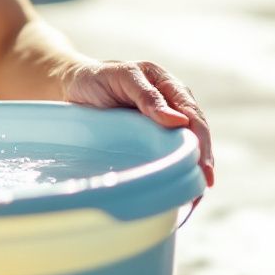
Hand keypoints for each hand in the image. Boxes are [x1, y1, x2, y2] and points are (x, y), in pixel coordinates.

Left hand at [62, 60, 214, 187]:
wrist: (71, 86)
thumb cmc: (95, 78)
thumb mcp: (120, 78)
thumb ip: (147, 96)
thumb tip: (179, 122)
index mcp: (168, 86)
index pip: (193, 114)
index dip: (201, 140)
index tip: (203, 166)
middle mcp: (172, 105)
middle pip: (196, 135)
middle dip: (202, 160)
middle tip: (203, 186)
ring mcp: (162, 124)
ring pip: (186, 148)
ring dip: (192, 170)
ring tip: (194, 197)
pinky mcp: (151, 140)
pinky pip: (168, 155)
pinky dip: (176, 171)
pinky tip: (179, 191)